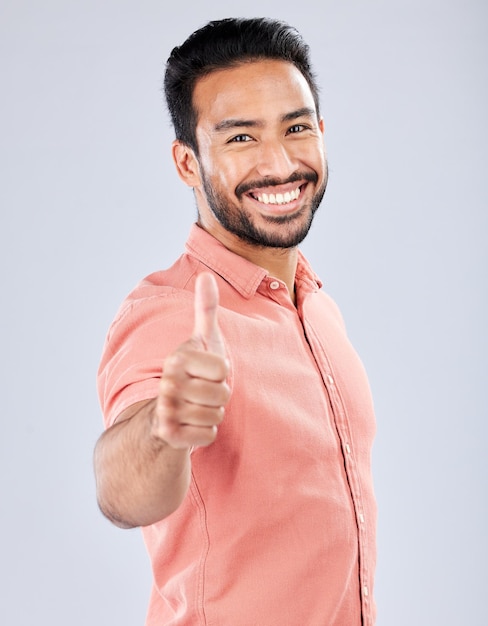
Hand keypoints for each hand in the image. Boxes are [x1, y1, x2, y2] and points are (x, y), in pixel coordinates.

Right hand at [153, 273, 229, 448]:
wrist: (167, 411)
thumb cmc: (194, 372)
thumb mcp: (203, 340)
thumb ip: (206, 309)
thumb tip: (207, 275)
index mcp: (177, 358)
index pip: (223, 369)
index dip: (221, 373)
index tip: (206, 372)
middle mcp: (167, 383)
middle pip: (223, 394)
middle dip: (219, 396)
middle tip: (202, 392)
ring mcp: (166, 409)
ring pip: (216, 416)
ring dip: (212, 414)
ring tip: (196, 407)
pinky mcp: (168, 434)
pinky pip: (209, 435)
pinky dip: (205, 433)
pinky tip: (191, 424)